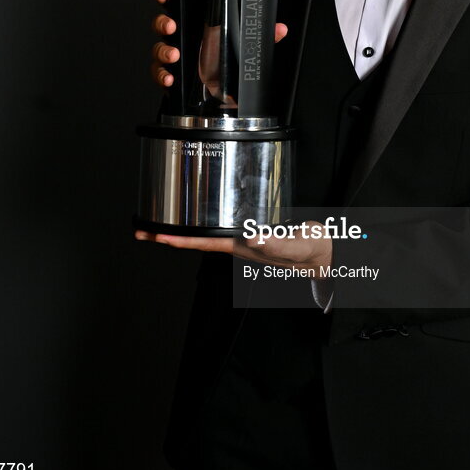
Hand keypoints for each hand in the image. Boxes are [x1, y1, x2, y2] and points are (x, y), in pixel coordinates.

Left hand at [135, 223, 332, 277]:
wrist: (327, 254)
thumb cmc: (312, 251)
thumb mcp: (296, 244)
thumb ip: (275, 242)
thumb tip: (251, 238)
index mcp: (243, 247)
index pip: (202, 243)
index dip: (177, 240)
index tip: (154, 236)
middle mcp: (238, 244)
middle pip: (196, 241)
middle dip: (169, 236)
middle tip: (142, 230)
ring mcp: (243, 238)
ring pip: (206, 235)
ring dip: (183, 231)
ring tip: (161, 223)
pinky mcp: (252, 230)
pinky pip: (220, 226)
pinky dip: (203, 221)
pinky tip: (199, 215)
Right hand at [151, 0, 288, 88]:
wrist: (221, 94)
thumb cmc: (227, 63)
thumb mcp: (245, 46)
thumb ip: (261, 36)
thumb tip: (279, 29)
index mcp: (197, 26)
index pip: (178, 6)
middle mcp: (183, 39)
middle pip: (163, 24)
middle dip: (163, 23)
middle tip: (172, 26)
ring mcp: (175, 57)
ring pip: (158, 49)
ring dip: (163, 51)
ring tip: (174, 55)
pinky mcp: (172, 75)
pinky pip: (159, 73)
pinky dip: (162, 75)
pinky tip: (170, 77)